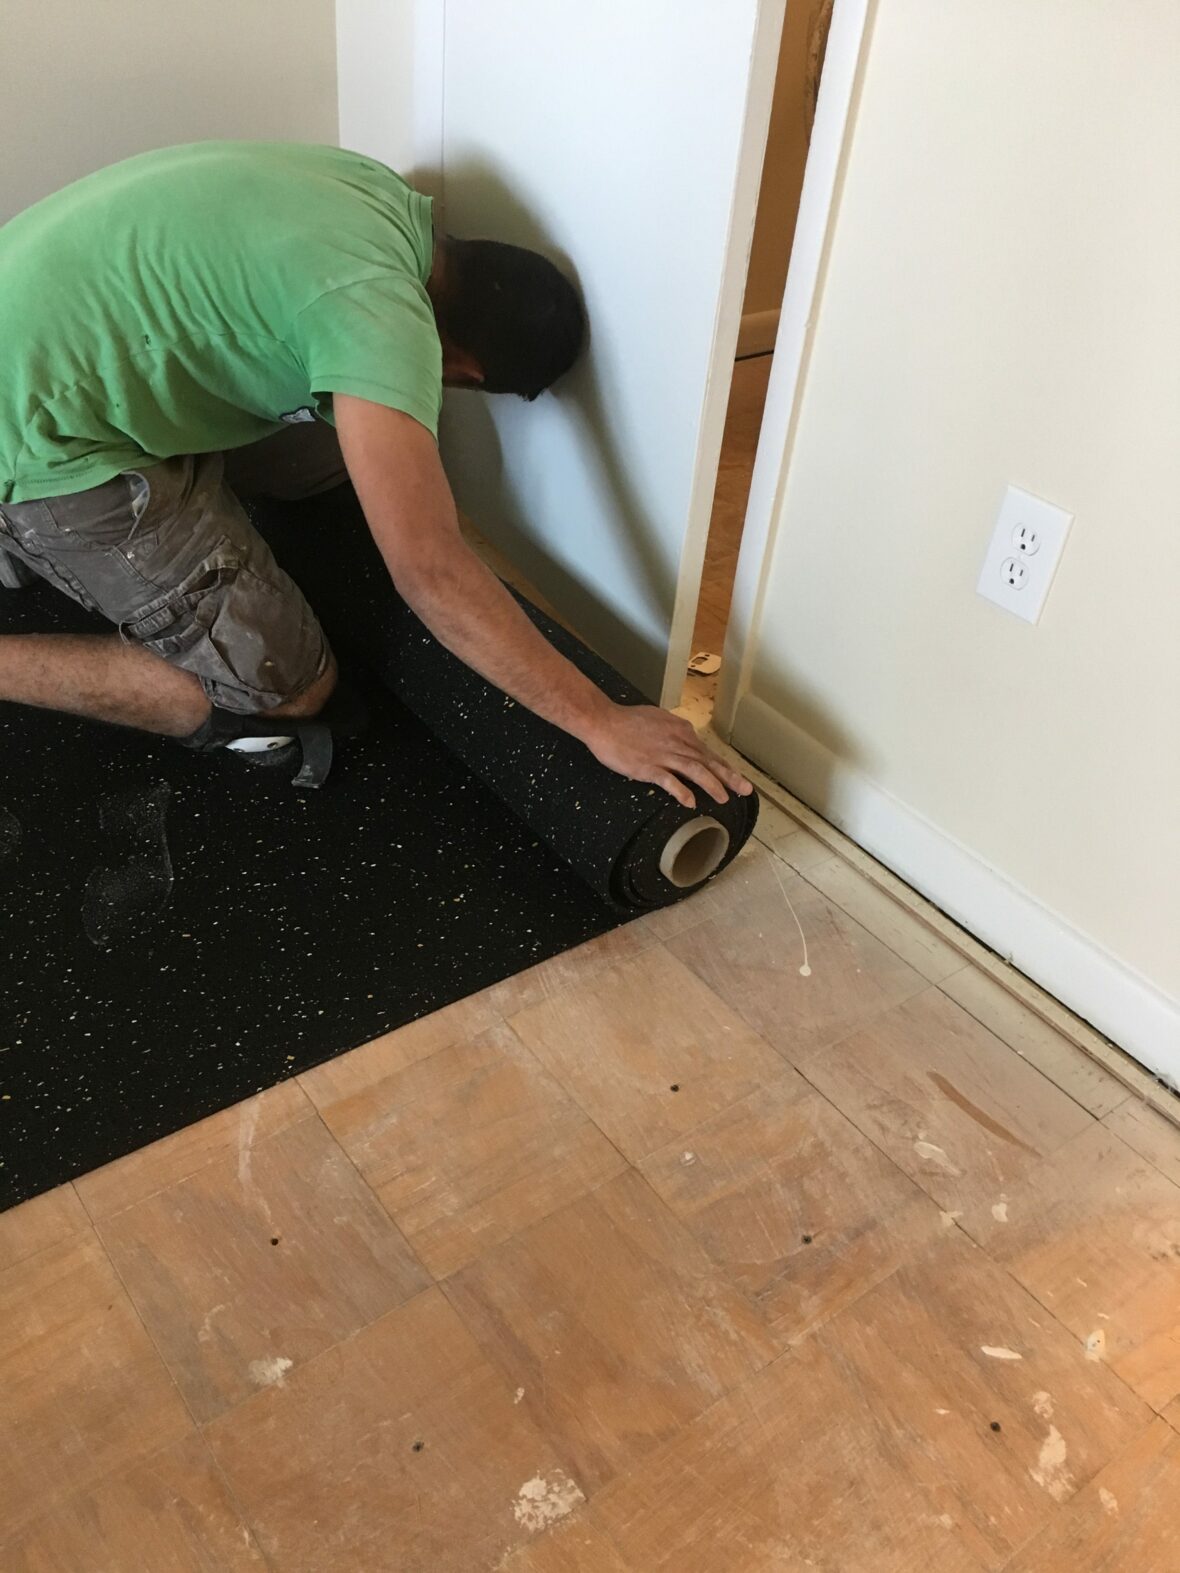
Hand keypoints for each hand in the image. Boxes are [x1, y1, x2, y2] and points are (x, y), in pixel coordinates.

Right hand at [585, 703, 752, 808]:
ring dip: (713, 785)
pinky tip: (691, 803)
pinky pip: (669, 781)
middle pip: (708, 761)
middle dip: (730, 777)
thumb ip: (674, 731)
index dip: (723, 767)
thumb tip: (685, 738)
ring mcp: (663, 755)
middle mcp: (677, 742)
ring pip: (695, 770)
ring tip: (724, 799)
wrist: (603, 721)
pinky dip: (682, 792)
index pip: (707, 752)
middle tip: (746, 790)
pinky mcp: (648, 767)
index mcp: (680, 731)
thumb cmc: (627, 721)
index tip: (735, 778)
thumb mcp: (658, 719)